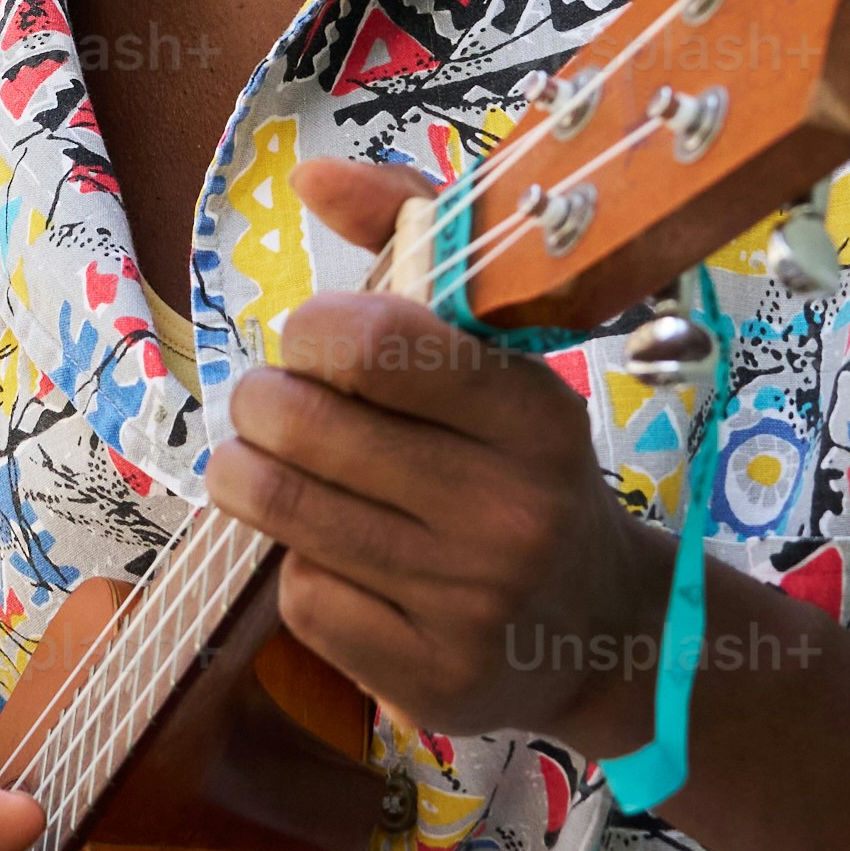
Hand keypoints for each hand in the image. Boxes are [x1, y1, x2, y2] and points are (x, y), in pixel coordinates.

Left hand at [217, 161, 675, 755]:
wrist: (600, 633)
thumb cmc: (525, 469)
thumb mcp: (501, 358)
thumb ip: (414, 241)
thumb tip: (309, 172)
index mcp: (534, 414)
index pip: (378, 343)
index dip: (312, 331)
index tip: (315, 344)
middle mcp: (509, 510)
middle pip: (305, 428)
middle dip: (260, 404)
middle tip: (271, 407)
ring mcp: (470, 602)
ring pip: (283, 511)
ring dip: (249, 477)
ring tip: (266, 466)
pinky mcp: (430, 678)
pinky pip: (302, 598)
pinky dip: (299, 569)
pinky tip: (337, 557)